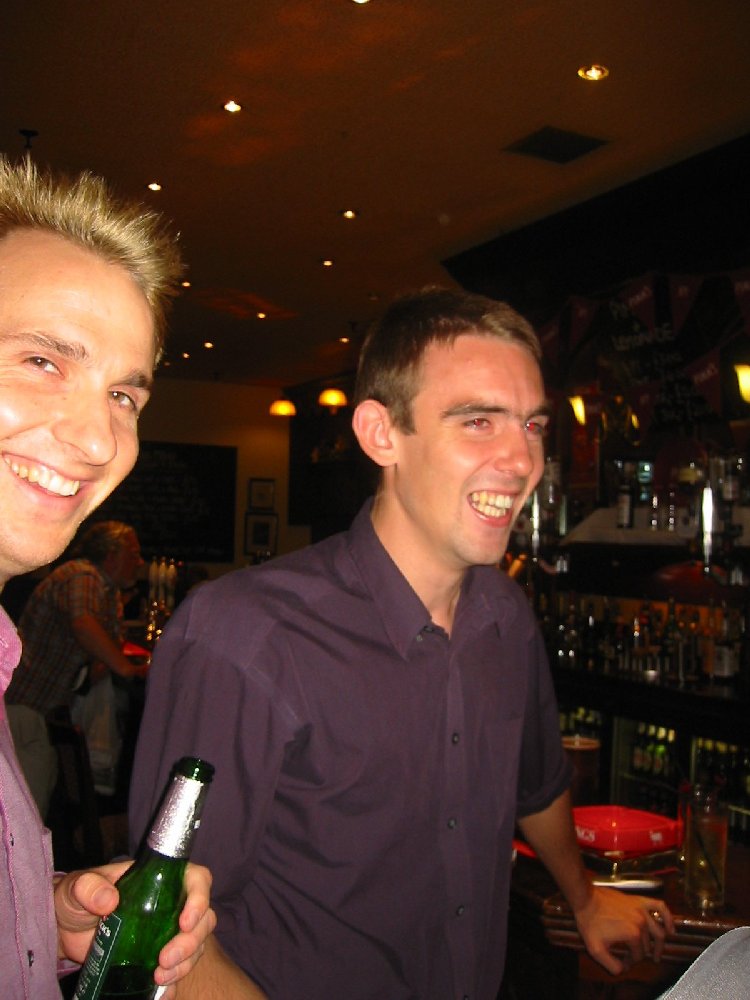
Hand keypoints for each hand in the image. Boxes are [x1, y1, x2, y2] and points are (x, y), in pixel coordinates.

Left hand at [54, 861, 215, 994]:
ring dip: (185, 964)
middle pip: (202, 919)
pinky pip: (177, 970)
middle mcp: (170, 904)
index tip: (184, 923)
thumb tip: (110, 900)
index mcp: (159, 879)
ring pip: (195, 946)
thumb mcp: (77, 888)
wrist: (63, 931)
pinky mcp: (154, 958)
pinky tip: (160, 994)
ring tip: (159, 978)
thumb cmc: (73, 899)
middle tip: (164, 961)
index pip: (196, 880)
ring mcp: (164, 933)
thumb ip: (89, 888)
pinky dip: (173, 983)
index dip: (200, 899)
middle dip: (191, 942)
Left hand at [573, 886, 674, 975]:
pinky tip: (670, 929)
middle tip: (632, 958)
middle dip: (640, 954)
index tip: (622, 962)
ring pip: (658, 931)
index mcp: (633, 935)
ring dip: (659, 944)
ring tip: (657, 954)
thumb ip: (611, 965)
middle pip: (647, 945)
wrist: (585, 898)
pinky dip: (668, 918)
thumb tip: (623, 970)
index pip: (638, 956)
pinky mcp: (639, 900)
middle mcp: (641, 923)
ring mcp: (642, 910)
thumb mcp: (595, 950)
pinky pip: (660, 907)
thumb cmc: (590, 922)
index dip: (631, 962)